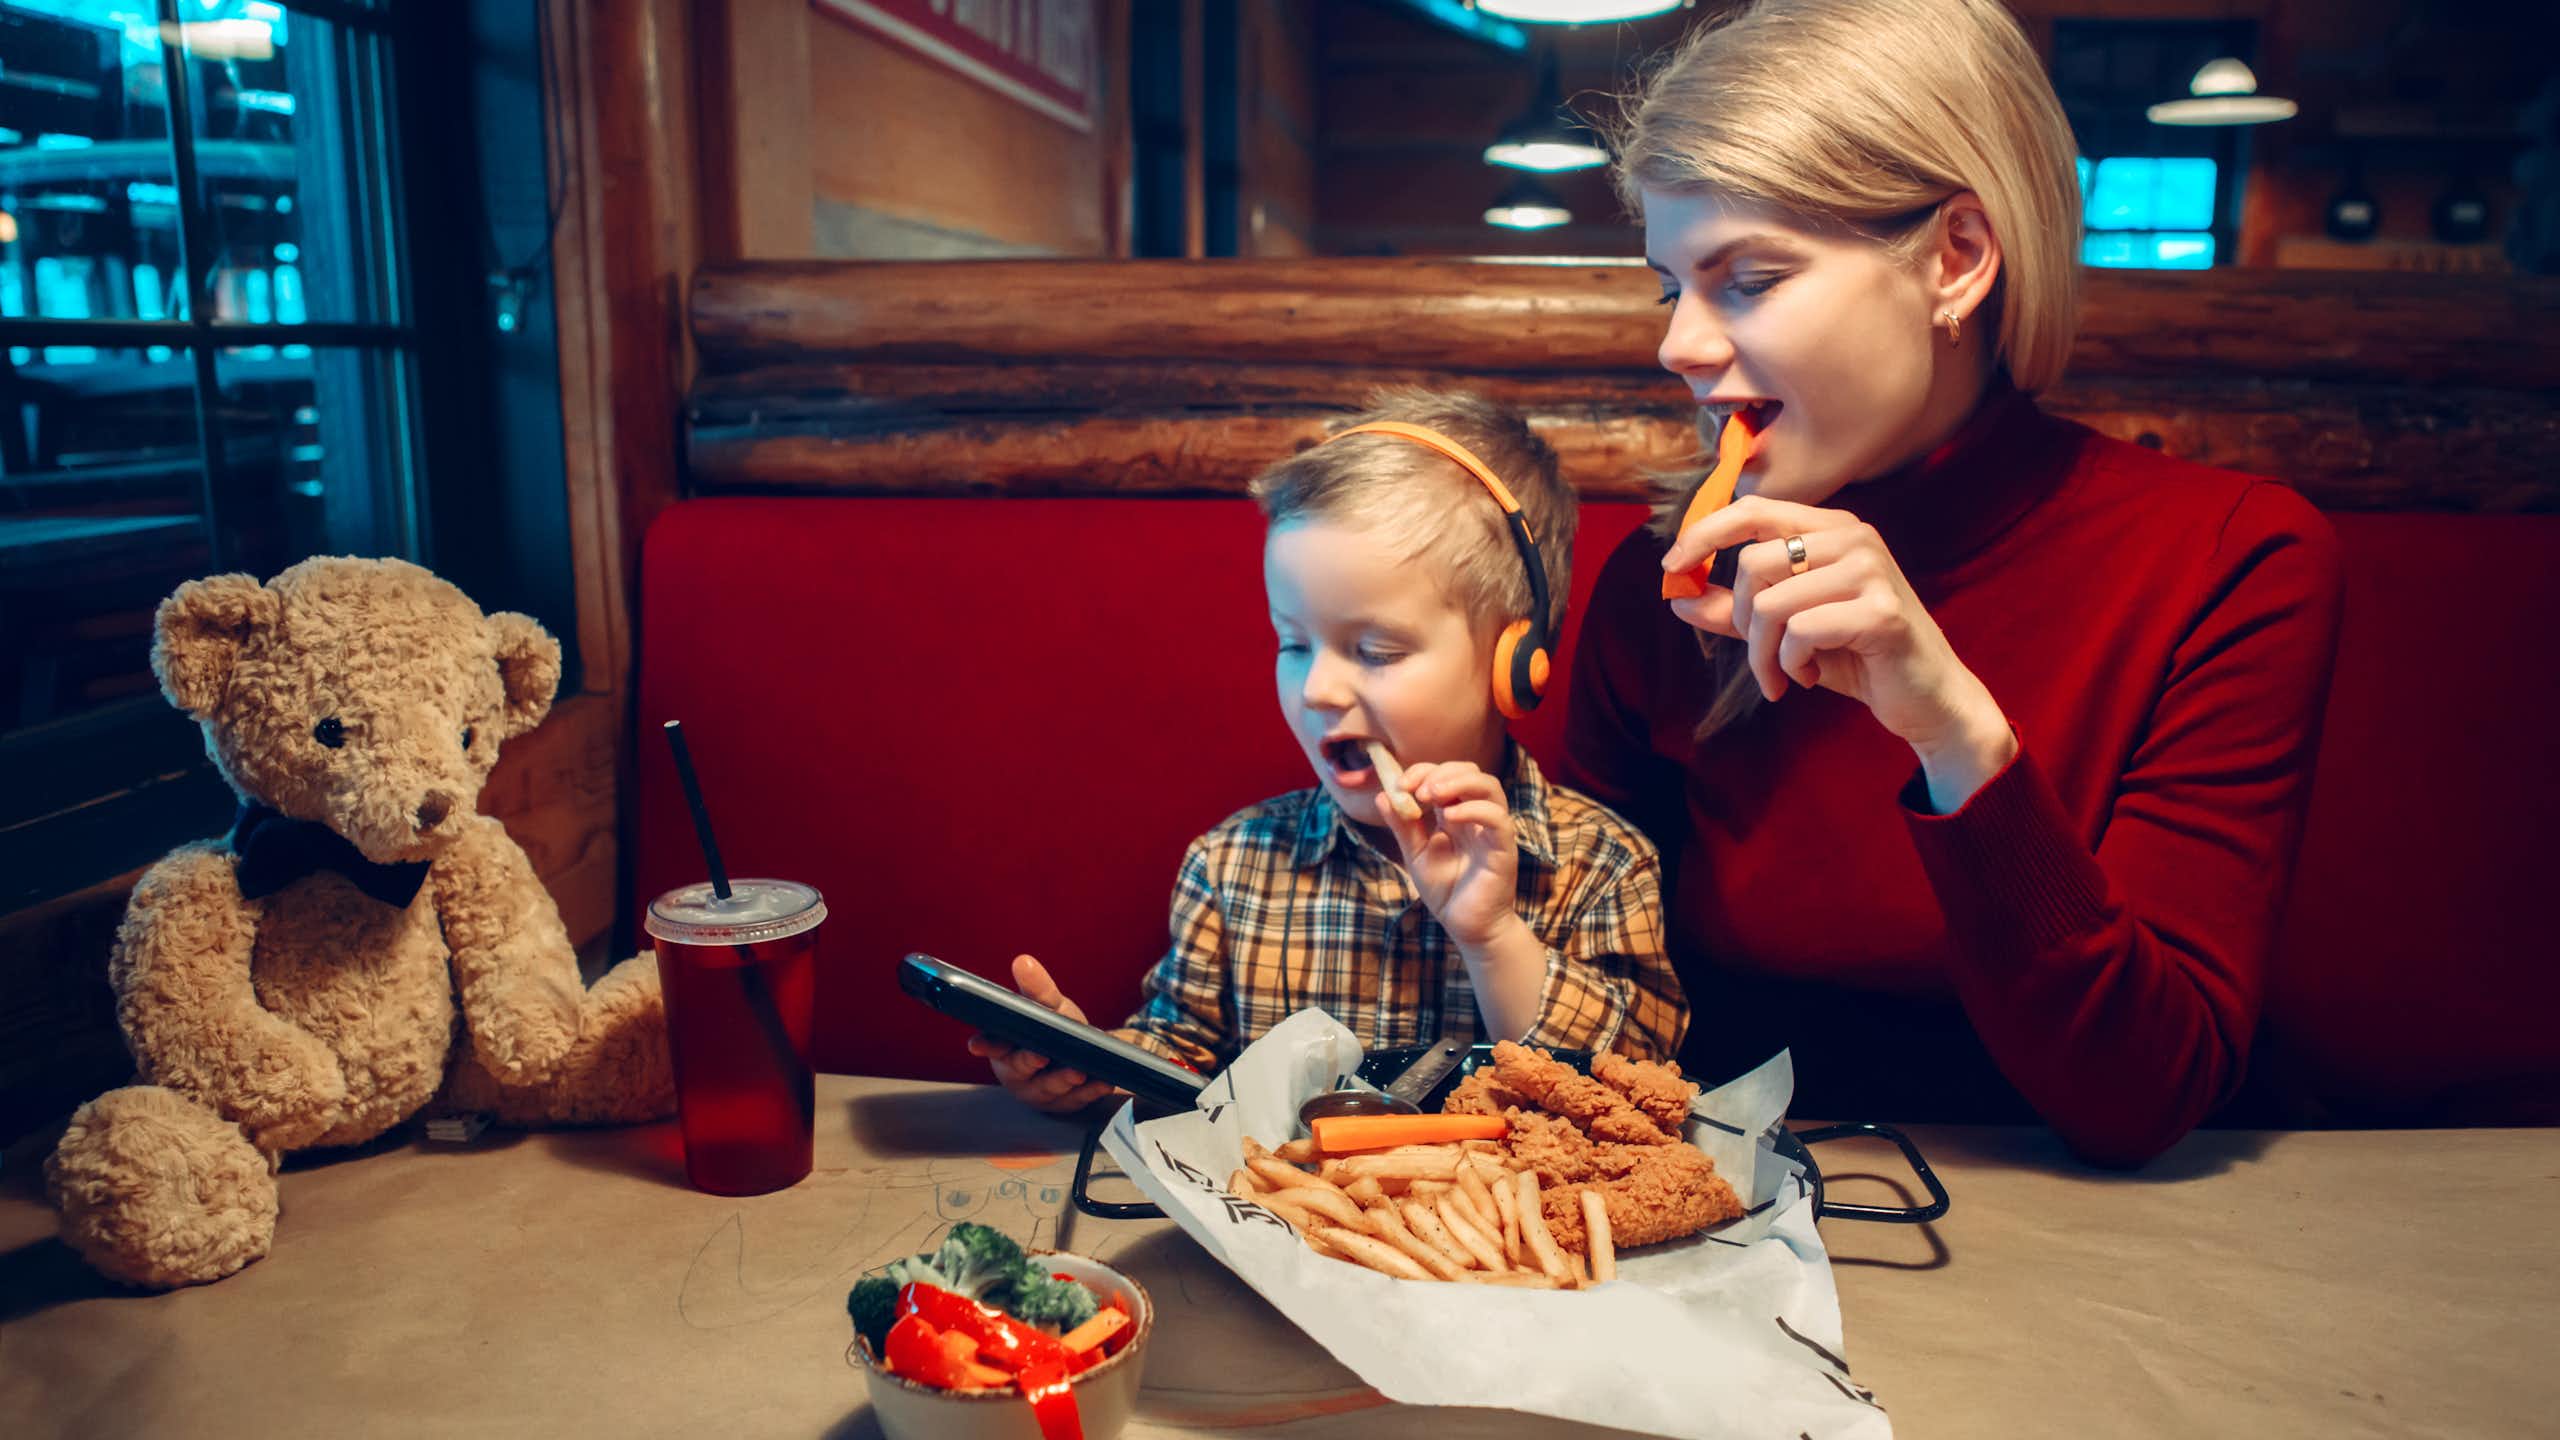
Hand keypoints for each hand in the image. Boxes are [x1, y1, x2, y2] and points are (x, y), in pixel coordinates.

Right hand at [964, 954, 1122, 1114]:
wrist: (1082, 1053)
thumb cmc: (1054, 1028)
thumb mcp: (1048, 1006)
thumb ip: (1036, 988)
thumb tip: (1023, 962)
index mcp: (1006, 1047)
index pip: (992, 1046)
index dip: (985, 1045)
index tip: (977, 1045)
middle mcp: (1018, 1073)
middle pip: (1020, 1069)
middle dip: (1028, 1063)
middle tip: (1039, 1056)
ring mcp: (1040, 1091)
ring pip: (1049, 1088)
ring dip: (1063, 1080)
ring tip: (1077, 1072)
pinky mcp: (1064, 1104)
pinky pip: (1078, 1099)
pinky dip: (1091, 1091)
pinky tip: (1103, 1083)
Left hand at [1377, 760, 1522, 949]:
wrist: (1467, 928)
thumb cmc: (1447, 891)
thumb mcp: (1416, 855)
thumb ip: (1402, 826)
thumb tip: (1382, 795)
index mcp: (1456, 814)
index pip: (1446, 775)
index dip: (1423, 772)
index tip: (1399, 785)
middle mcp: (1477, 817)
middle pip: (1471, 771)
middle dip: (1440, 772)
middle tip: (1416, 790)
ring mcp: (1493, 830)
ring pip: (1490, 787)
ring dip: (1458, 782)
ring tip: (1431, 795)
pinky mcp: (1504, 848)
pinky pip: (1498, 818)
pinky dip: (1473, 809)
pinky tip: (1449, 818)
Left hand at [1661, 495, 2016, 807]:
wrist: (1927, 698)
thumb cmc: (1858, 656)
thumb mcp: (1788, 630)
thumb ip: (1737, 612)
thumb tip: (1679, 598)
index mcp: (1831, 529)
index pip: (1753, 509)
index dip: (1703, 533)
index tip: (1672, 567)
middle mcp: (1853, 538)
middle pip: (1753, 564)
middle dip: (1742, 621)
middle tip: (1761, 658)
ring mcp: (1871, 570)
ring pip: (1772, 603)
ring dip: (1765, 654)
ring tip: (1783, 676)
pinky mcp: (1880, 611)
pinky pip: (1801, 632)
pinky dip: (1793, 664)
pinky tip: (1813, 676)